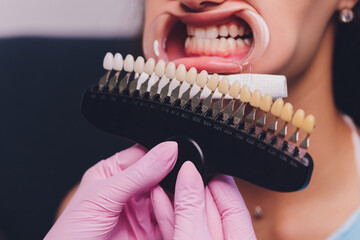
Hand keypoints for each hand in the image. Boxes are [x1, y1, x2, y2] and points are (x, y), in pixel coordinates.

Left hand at [45, 141, 177, 239]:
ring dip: (174, 198)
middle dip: (171, 177)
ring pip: (169, 198)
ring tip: (171, 199)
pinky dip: (175, 217)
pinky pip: (171, 221)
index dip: (161, 153)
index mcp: (113, 173)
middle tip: (181, 176)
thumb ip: (138, 173)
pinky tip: (172, 215)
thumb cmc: (71, 234)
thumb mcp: (104, 196)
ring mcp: (141, 213)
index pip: (144, 154)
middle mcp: (130, 191)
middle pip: (161, 176)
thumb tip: (168, 149)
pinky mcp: (150, 233)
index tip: (176, 153)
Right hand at [151, 161, 256, 239]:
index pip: (233, 203)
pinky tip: (159, 197)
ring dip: (176, 197)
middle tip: (180, 165)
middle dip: (193, 185)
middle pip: (210, 208)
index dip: (217, 179)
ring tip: (164, 176)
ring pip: (191, 218)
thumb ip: (192, 207)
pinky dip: (169, 214)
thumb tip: (190, 173)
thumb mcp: (194, 238)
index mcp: (239, 239)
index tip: (203, 162)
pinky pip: (179, 228)